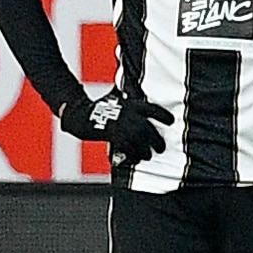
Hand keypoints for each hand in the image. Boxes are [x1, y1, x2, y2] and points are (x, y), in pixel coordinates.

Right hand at [57, 89, 172, 165]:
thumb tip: (136, 93)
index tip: (171, 121)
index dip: (163, 115)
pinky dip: (132, 155)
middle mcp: (130, 114)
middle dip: (157, 140)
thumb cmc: (98, 107)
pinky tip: (133, 159)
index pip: (153, 109)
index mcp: (132, 104)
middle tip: (161, 148)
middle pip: (149, 130)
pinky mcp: (114, 135)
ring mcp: (122, 125)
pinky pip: (128, 148)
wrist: (81, 115)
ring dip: (145, 151)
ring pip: (140, 142)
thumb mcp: (115, 99)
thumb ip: (127, 98)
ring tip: (147, 156)